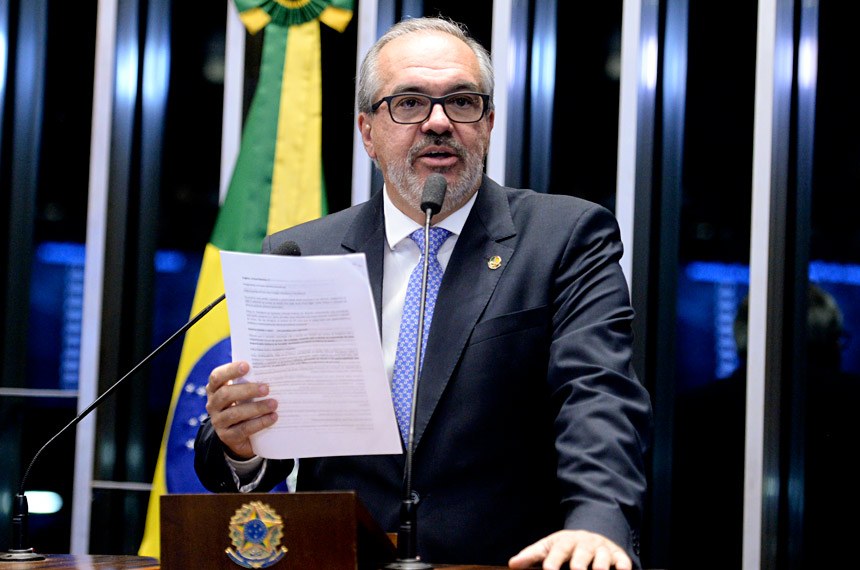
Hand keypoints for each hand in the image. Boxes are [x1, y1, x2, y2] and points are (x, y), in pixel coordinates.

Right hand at [205, 360, 277, 459]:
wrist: (240, 436)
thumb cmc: (244, 405)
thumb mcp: (243, 393)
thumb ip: (250, 382)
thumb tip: (272, 371)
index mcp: (215, 389)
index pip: (217, 376)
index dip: (230, 370)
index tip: (247, 366)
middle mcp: (213, 404)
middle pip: (225, 394)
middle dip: (247, 390)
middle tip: (266, 388)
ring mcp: (218, 421)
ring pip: (234, 413)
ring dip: (256, 408)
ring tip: (274, 404)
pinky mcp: (227, 436)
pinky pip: (243, 429)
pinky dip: (259, 422)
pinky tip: (273, 417)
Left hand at [508, 530, 631, 569]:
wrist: (594, 534)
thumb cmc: (566, 546)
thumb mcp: (549, 546)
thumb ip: (531, 556)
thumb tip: (512, 564)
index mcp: (565, 542)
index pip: (558, 552)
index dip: (553, 562)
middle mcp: (584, 544)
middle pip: (581, 555)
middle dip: (579, 565)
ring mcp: (602, 550)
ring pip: (603, 559)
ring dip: (600, 567)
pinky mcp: (618, 556)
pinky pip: (622, 562)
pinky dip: (622, 568)